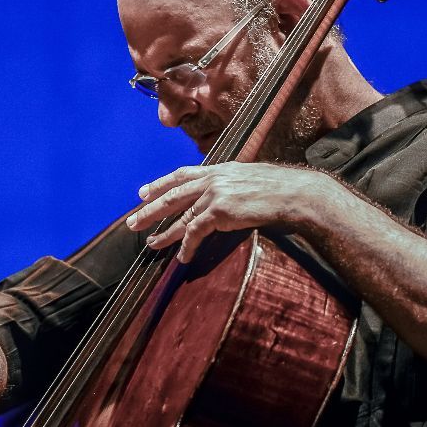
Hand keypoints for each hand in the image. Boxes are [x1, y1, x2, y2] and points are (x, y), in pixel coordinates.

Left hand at [125, 162, 332, 262]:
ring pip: (180, 216)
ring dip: (164, 233)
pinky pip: (195, 232)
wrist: (295, 193)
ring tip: (151, 244)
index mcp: (218, 169)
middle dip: (150, 210)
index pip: (181, 175)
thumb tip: (226, 196)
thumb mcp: (249, 178)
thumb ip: (231, 184)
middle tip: (132, 222)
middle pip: (172, 195)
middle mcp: (213, 179)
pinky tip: (182, 257)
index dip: (160, 184)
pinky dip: (187, 246)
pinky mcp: (219, 211)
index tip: (142, 193)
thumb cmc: (279, 188)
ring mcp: (215, 194)